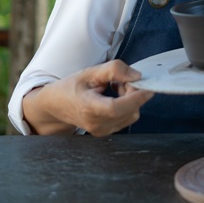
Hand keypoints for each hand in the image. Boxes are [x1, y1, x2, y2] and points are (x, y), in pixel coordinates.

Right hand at [23, 60, 155, 135]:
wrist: (56, 105)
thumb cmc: (71, 87)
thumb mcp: (90, 72)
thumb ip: (113, 70)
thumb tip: (137, 76)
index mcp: (89, 108)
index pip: (117, 107)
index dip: (136, 96)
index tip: (147, 84)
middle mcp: (96, 124)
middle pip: (129, 110)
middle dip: (133, 92)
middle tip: (120, 80)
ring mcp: (102, 131)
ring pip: (132, 114)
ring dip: (131, 99)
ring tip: (115, 88)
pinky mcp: (107, 132)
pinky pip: (127, 118)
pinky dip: (128, 106)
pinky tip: (115, 97)